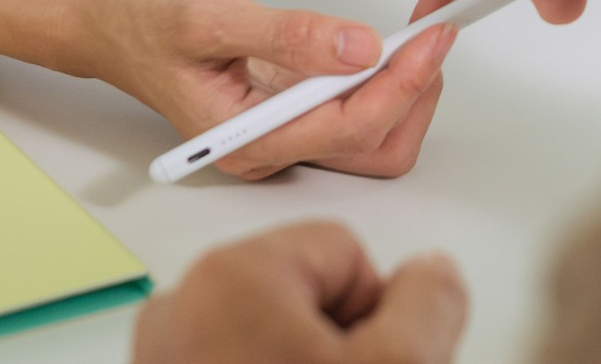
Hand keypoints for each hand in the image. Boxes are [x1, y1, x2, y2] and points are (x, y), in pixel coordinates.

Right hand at [91, 0, 465, 179]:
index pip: (347, 127)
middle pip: (374, 144)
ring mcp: (282, 128)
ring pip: (373, 128)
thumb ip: (287, 36)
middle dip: (418, 86)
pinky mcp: (290, 105)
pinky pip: (355, 100)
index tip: (431, 35)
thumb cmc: (138, 19)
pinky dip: (391, 66)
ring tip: (429, 19)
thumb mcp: (210, 17)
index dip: (401, 82)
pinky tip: (404, 28)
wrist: (101, 15)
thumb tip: (358, 47)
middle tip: (440, 25)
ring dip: (411, 77)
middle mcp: (270, 146)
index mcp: (247, 140)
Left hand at [135, 222, 466, 363]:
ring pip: (269, 328)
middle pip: (302, 287)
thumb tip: (434, 273)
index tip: (366, 353)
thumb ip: (428, 301)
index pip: (339, 247)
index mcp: (233, 274)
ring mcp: (166, 349)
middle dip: (335, 334)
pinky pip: (233, 352)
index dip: (371, 307)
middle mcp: (184, 302)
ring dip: (300, 354)